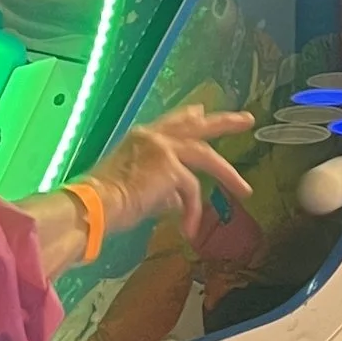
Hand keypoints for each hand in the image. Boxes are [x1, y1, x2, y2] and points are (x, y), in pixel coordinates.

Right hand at [90, 101, 254, 245]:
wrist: (93, 205)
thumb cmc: (106, 201)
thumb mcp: (137, 186)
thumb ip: (162, 186)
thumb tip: (180, 200)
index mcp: (142, 137)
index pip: (172, 120)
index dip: (190, 116)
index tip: (203, 111)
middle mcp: (154, 136)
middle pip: (197, 126)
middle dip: (225, 122)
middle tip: (247, 121)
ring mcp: (164, 149)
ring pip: (205, 156)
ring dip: (228, 174)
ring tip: (245, 190)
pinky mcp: (171, 168)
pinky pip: (192, 192)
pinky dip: (192, 213)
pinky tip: (189, 230)